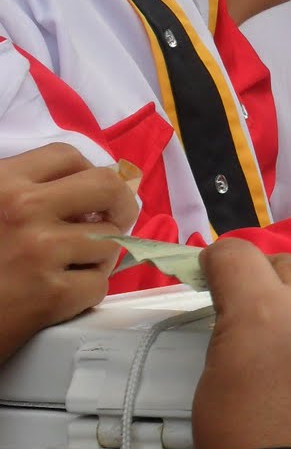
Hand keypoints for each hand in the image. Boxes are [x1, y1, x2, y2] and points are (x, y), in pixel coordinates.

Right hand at [0, 144, 139, 359]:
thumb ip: (29, 188)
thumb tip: (101, 183)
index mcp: (2, 182)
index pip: (67, 155)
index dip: (89, 172)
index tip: (92, 192)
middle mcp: (23, 209)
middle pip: (107, 187)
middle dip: (121, 204)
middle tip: (117, 219)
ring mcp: (41, 251)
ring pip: (110, 241)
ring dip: (98, 256)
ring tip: (69, 266)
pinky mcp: (53, 293)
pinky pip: (99, 283)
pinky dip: (85, 291)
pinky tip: (59, 292)